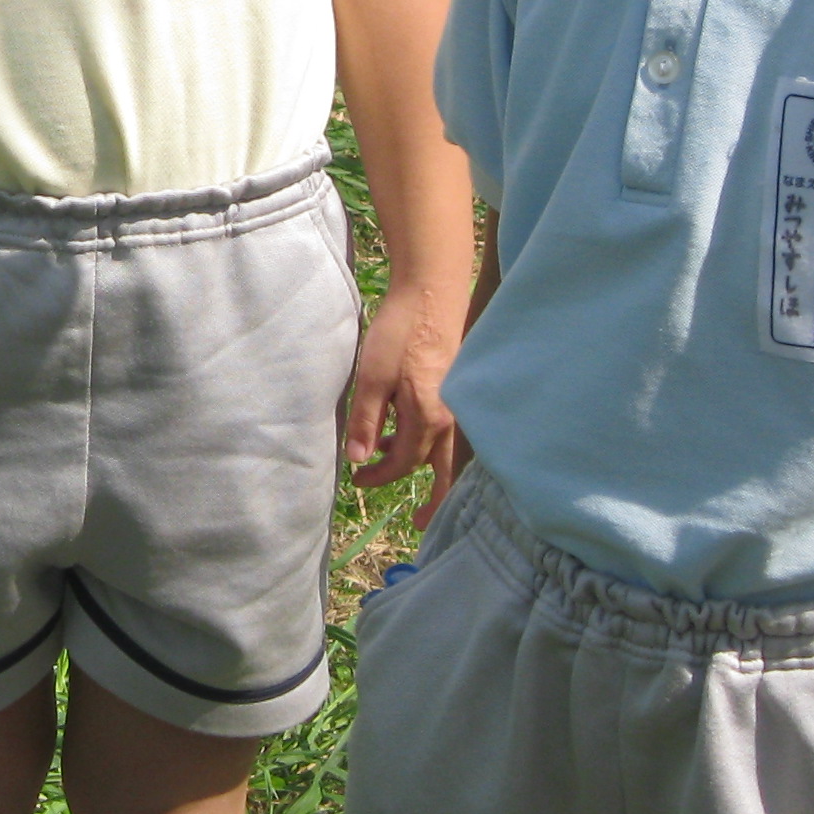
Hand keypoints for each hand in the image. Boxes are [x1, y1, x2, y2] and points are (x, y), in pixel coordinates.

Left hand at [341, 283, 463, 505]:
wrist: (432, 291)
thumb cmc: (401, 333)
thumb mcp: (372, 378)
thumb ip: (366, 422)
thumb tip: (358, 460)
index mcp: (429, 418)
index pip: (403, 463)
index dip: (378, 476)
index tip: (356, 479)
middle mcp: (450, 416)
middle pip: (439, 468)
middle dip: (432, 497)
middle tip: (420, 521)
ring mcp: (457, 402)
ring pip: (444, 448)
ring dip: (423, 464)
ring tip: (398, 468)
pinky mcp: (455, 388)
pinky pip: (446, 428)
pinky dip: (429, 441)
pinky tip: (407, 430)